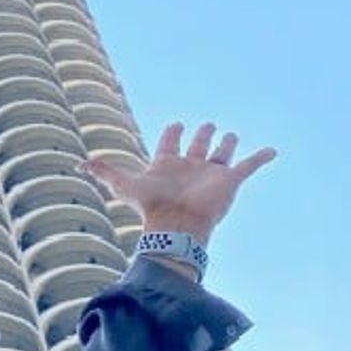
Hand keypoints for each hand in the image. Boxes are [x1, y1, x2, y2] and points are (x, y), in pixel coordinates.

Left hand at [80, 122, 275, 238]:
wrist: (176, 225)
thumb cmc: (151, 206)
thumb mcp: (124, 185)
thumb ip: (104, 172)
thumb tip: (79, 165)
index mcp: (168, 164)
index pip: (170, 143)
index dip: (172, 133)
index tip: (175, 125)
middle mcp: (190, 167)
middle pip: (199, 144)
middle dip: (202, 134)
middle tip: (205, 127)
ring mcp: (211, 174)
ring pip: (223, 152)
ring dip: (227, 143)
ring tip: (230, 136)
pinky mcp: (229, 182)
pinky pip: (249, 166)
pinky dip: (261, 157)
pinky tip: (272, 151)